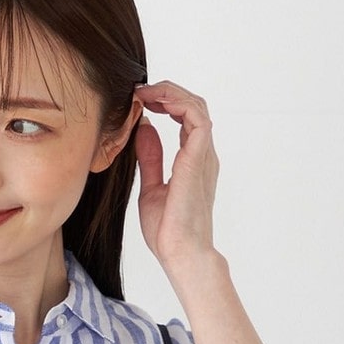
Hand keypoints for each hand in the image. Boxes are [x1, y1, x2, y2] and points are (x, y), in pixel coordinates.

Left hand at [132, 80, 220, 270]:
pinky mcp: (198, 158)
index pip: (185, 119)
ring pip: (196, 106)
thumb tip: (144, 129)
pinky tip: (155, 102)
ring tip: (145, 92)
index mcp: (193, 161)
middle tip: (140, 92)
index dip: (165, 103)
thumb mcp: (151, 188)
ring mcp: (203, 155)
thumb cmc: (168, 230)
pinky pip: (195, 116)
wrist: (179, 252)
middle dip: (167, 92)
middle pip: (193, 106)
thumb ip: (150, 158)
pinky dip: (177, 102)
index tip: (139, 101)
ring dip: (170, 93)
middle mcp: (202, 155)